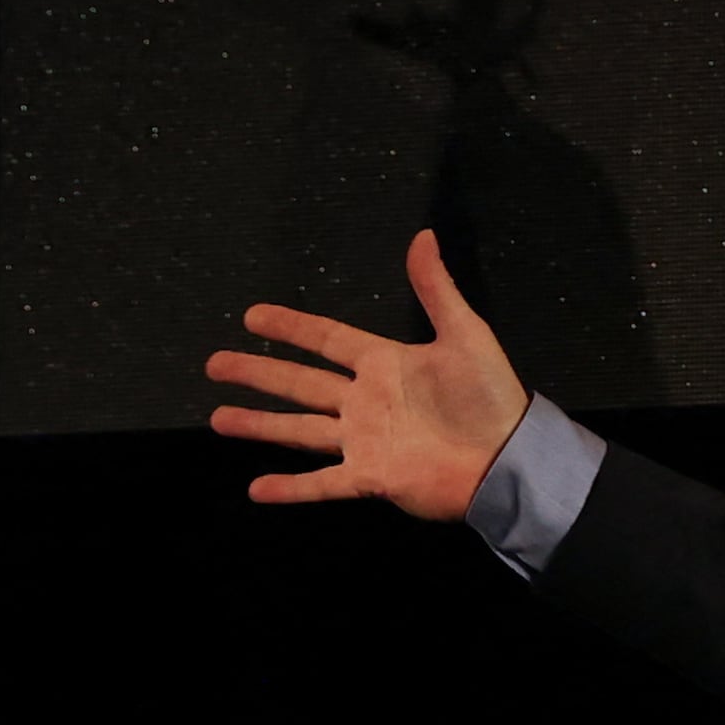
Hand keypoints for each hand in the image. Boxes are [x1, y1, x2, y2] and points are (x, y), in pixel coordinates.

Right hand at [207, 230, 530, 522]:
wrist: (509, 458)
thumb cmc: (491, 397)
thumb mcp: (464, 334)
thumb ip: (436, 288)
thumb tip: (422, 235)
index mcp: (384, 363)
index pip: (326, 340)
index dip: (290, 327)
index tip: (252, 317)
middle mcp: (366, 401)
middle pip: (300, 383)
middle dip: (258, 373)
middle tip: (215, 363)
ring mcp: (364, 441)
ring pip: (299, 430)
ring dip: (259, 425)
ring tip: (219, 417)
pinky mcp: (371, 477)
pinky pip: (323, 483)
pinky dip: (290, 488)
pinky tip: (256, 488)